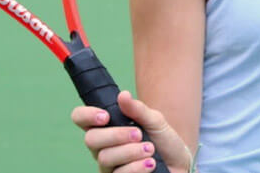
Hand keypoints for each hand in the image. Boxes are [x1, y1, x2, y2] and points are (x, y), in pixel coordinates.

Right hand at [71, 91, 194, 172]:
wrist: (178, 163)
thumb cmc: (163, 140)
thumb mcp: (155, 121)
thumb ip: (138, 109)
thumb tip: (123, 95)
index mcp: (107, 127)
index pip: (81, 118)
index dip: (86, 115)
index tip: (106, 116)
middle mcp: (102, 147)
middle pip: (91, 139)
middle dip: (117, 135)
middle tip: (139, 135)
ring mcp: (108, 166)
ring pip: (105, 158)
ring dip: (131, 152)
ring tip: (150, 149)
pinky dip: (137, 168)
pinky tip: (151, 164)